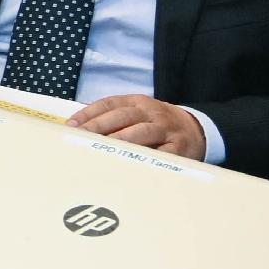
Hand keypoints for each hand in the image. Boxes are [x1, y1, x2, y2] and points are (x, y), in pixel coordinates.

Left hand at [72, 94, 206, 154]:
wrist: (198, 130)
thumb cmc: (157, 124)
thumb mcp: (137, 114)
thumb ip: (112, 118)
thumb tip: (77, 130)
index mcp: (138, 102)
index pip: (109, 104)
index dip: (89, 113)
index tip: (71, 126)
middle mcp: (152, 113)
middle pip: (122, 117)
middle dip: (99, 127)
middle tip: (80, 138)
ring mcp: (167, 130)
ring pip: (141, 133)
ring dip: (119, 141)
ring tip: (100, 150)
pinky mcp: (179, 149)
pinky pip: (161, 155)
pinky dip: (145, 159)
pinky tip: (128, 165)